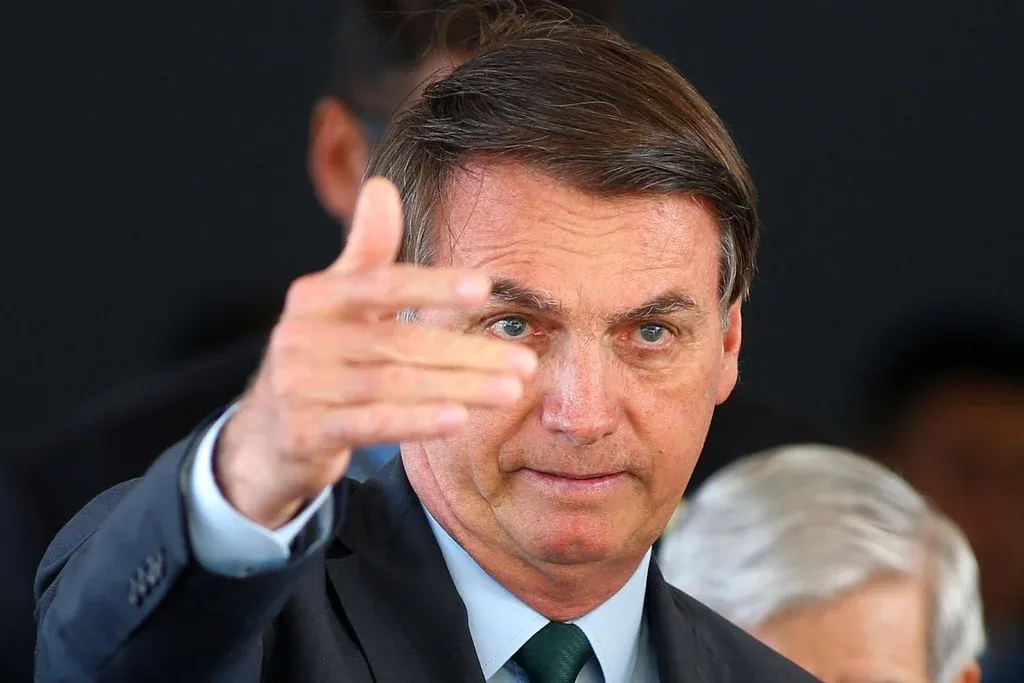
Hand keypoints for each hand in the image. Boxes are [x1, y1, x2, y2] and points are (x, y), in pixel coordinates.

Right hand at [215, 177, 537, 528]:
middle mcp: (300, 338)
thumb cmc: (319, 357)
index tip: (484, 288)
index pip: (381, 285)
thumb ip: (366, 249)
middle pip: (399, 342)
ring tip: (509, 391)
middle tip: (525, 363)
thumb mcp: (336, 301)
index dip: (432, 285)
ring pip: (393, 386)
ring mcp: (299, 387)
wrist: (265, 434)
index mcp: (315, 297)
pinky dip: (416, 422)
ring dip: (458, 388)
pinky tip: (458, 419)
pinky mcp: (303, 434)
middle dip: (468, 353)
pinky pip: (370, 425)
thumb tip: (382, 185)